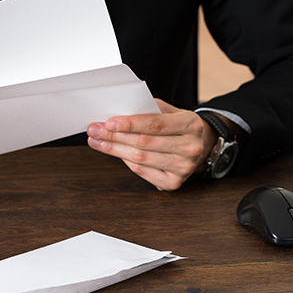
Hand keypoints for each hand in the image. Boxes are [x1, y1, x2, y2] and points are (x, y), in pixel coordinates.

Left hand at [86, 99, 216, 190]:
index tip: (108, 122)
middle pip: (144, 143)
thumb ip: (148, 109)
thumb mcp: (169, 111)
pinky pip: (142, 171)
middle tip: (94, 130)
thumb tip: (118, 112)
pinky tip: (114, 152)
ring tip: (96, 141)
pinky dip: (125, 161)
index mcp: (191, 124)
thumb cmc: (177, 125)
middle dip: (114, 137)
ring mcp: (184, 168)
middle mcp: (191, 147)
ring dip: (114, 150)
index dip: (130, 124)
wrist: (198, 145)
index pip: (155, 124)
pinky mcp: (174, 183)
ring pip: (140, 159)